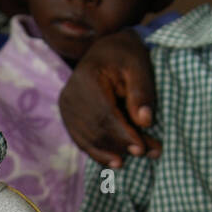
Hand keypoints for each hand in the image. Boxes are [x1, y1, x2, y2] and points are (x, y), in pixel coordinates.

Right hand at [58, 30, 159, 168]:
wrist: (104, 49)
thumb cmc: (126, 55)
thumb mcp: (139, 65)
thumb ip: (142, 92)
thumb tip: (145, 122)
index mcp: (87, 78)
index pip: (105, 114)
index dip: (123, 134)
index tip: (142, 148)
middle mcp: (70, 94)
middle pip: (95, 129)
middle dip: (119, 145)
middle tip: (143, 154)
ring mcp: (66, 107)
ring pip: (87, 138)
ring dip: (109, 153)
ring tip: (128, 162)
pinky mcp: (67, 116)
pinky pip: (81, 139)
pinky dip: (97, 152)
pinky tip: (112, 161)